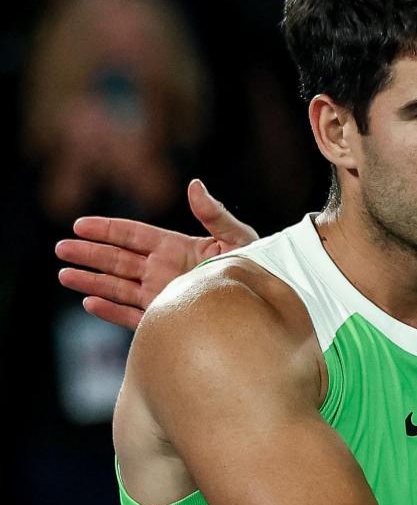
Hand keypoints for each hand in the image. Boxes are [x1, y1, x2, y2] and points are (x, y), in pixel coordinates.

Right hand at [55, 179, 259, 329]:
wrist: (267, 300)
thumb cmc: (257, 265)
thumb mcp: (237, 237)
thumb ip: (214, 214)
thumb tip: (194, 185)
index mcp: (178, 248)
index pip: (135, 236)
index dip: (108, 229)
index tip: (80, 224)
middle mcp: (165, 270)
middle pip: (119, 260)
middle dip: (90, 254)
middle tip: (61, 248)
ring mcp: (163, 295)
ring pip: (119, 287)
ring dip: (92, 281)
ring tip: (64, 274)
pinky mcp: (166, 318)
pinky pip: (133, 316)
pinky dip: (111, 311)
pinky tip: (89, 303)